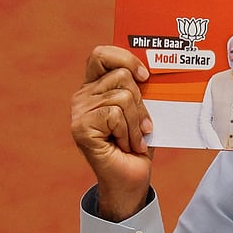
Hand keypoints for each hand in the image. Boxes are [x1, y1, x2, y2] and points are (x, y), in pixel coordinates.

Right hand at [71, 46, 153, 221]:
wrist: (132, 178)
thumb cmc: (138, 143)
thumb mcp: (143, 110)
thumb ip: (141, 88)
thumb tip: (153, 68)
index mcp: (96, 87)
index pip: (102, 54)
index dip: (125, 58)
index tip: (145, 76)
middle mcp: (82, 96)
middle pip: (122, 77)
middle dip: (141, 103)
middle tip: (140, 126)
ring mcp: (79, 112)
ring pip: (123, 97)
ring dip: (136, 123)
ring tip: (133, 139)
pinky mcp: (81, 128)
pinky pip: (115, 115)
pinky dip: (129, 133)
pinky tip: (124, 145)